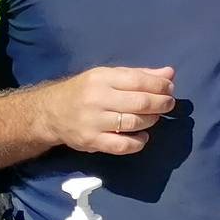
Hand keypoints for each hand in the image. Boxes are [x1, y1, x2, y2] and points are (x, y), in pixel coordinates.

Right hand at [41, 66, 176, 155]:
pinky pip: (122, 146)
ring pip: (133, 123)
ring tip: (154, 118)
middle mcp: (97, 99)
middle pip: (139, 103)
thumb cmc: (85, 90)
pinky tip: (142, 137)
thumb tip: (170, 73)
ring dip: (151, 121)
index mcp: (102, 78)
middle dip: (161, 104)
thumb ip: (139, 75)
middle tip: (168, 104)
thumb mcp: (108, 76)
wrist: (50, 112)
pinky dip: (138, 143)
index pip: (138, 80)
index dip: (160, 85)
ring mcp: (93, 122)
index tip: (170, 88)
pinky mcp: (91, 141)